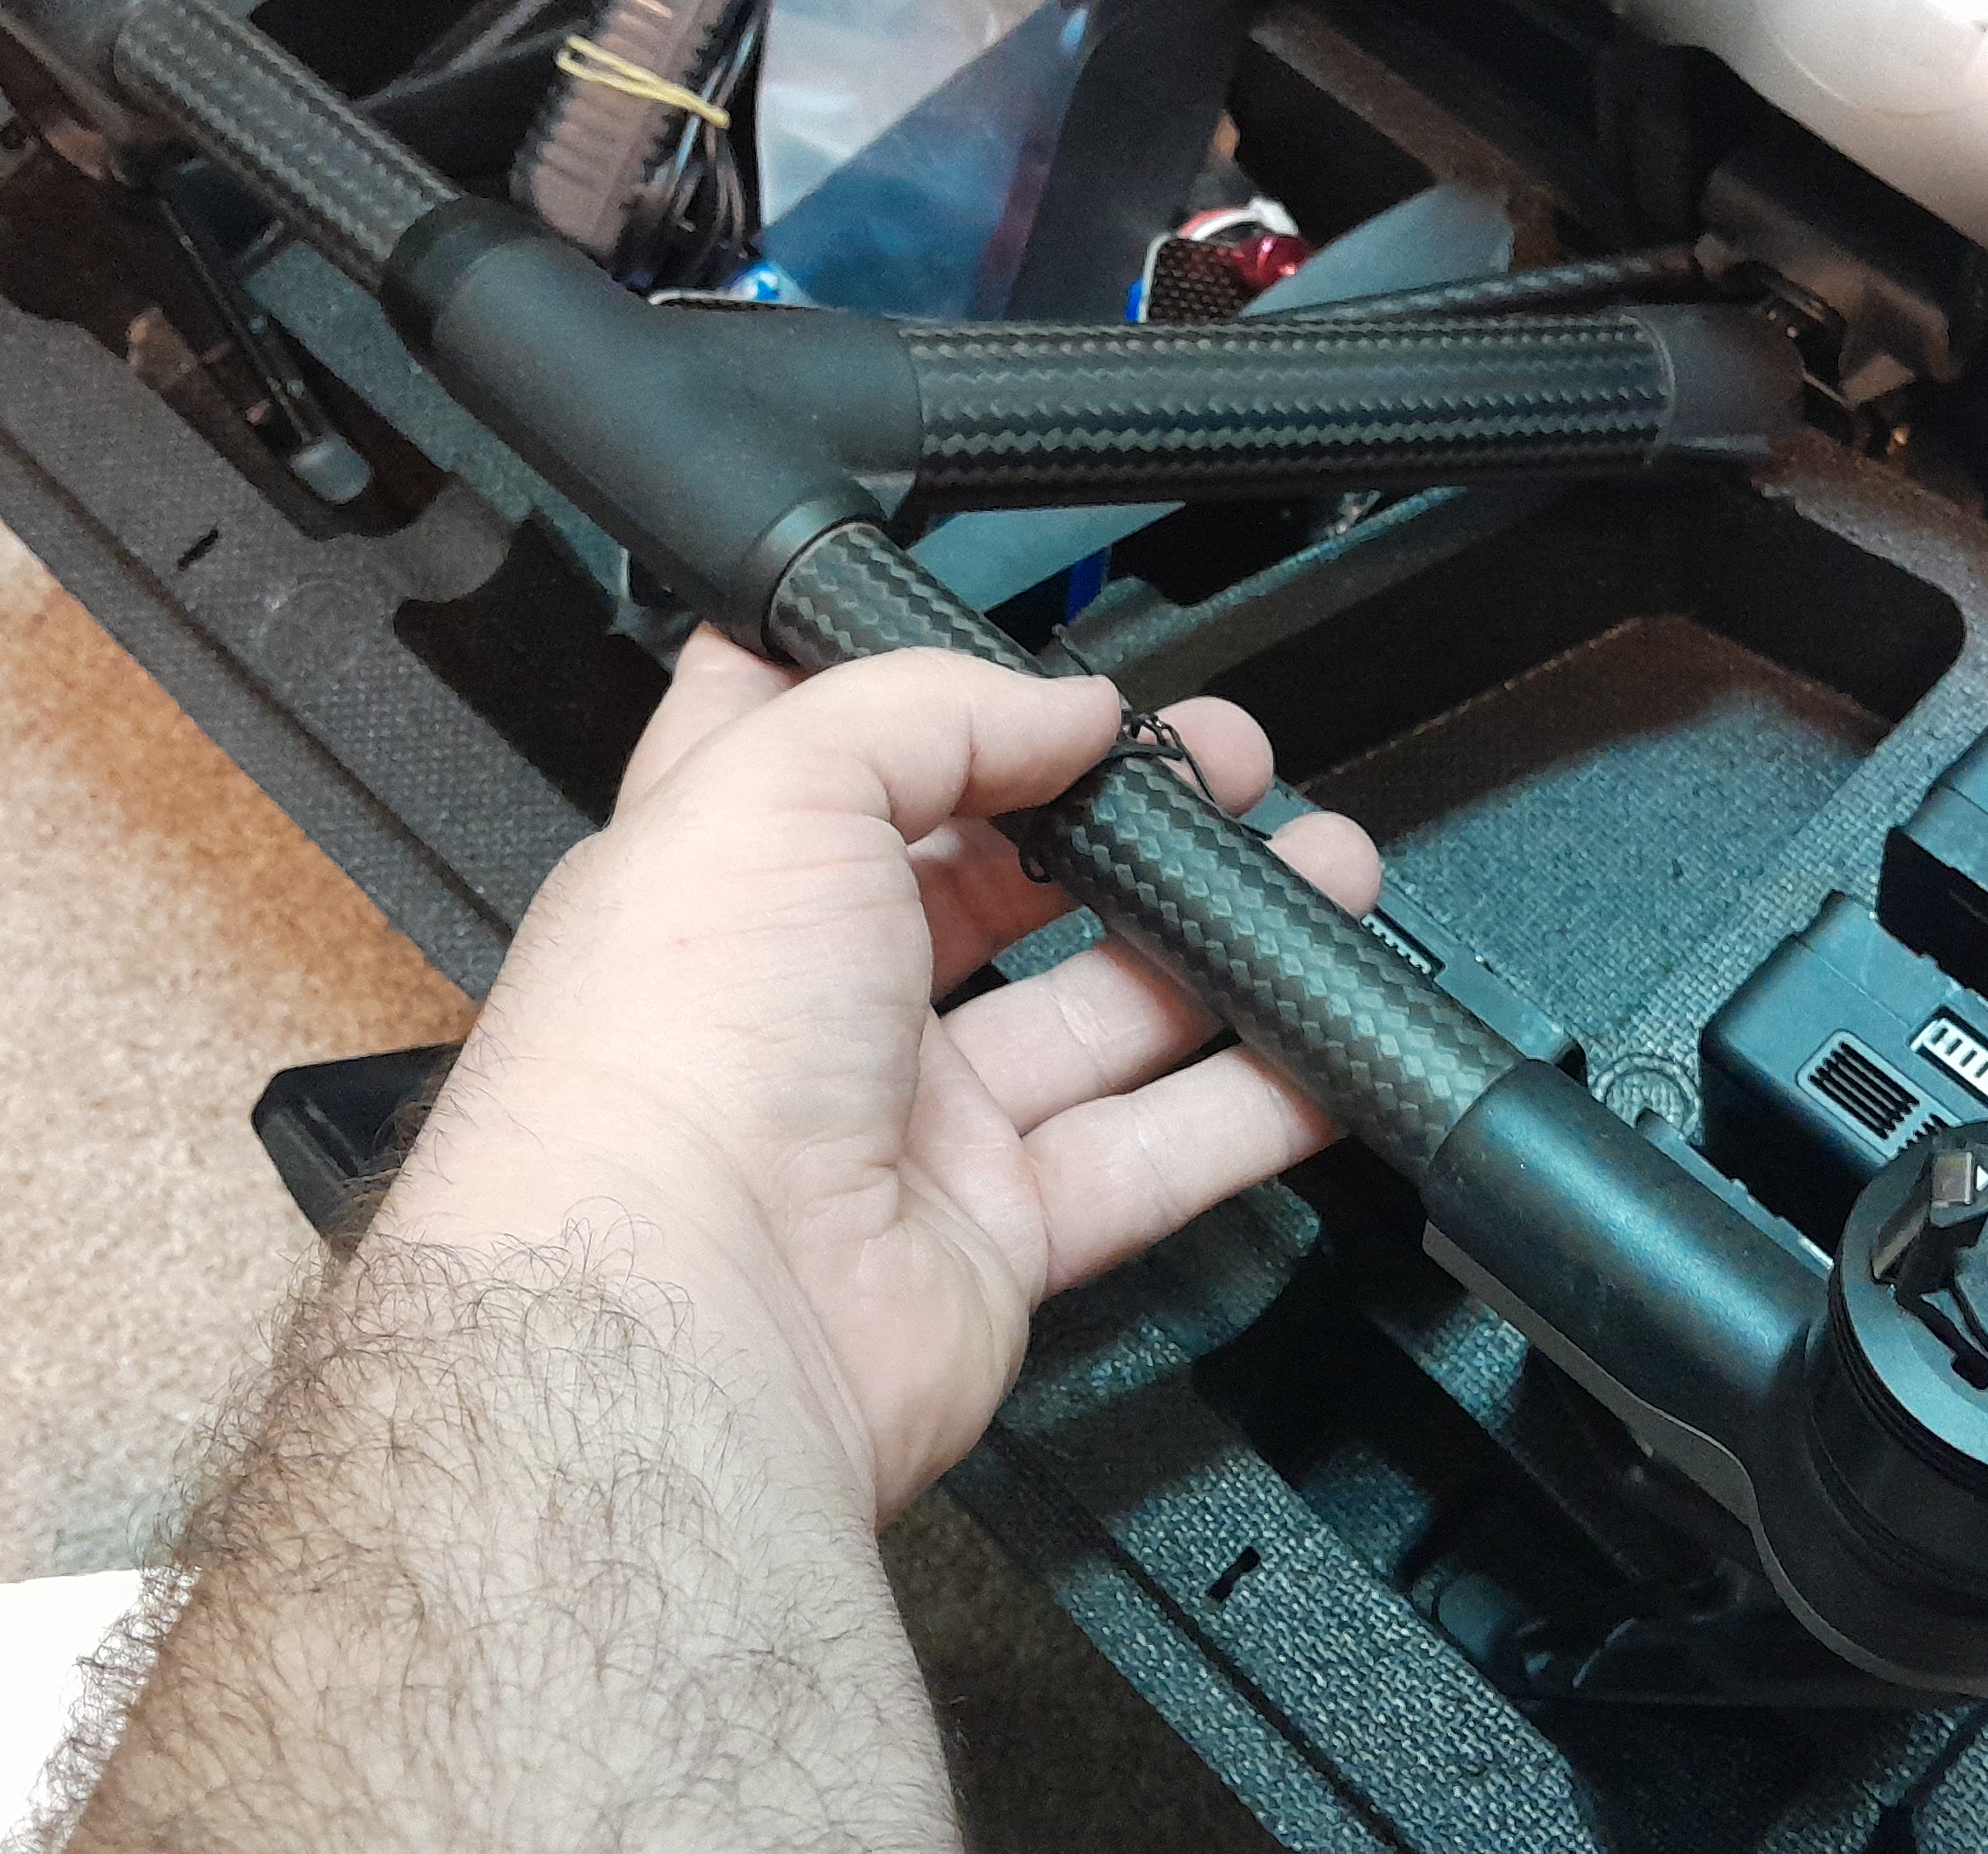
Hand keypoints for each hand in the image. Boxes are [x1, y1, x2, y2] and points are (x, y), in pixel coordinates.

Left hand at [380, 628, 1380, 1514]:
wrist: (683, 1318)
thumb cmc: (664, 1063)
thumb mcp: (779, 788)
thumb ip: (931, 710)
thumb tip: (1066, 710)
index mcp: (728, 872)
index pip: (820, 752)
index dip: (924, 697)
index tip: (1037, 668)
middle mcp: (814, 997)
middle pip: (993, 880)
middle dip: (1117, 816)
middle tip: (1224, 769)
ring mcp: (906, 1121)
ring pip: (1095, 1013)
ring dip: (1216, 944)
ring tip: (1322, 872)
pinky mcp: (990, 1236)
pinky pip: (1146, 1157)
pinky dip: (1246, 1107)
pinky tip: (1322, 1046)